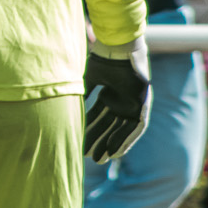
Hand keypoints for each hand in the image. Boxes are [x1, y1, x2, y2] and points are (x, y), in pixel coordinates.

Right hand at [84, 37, 151, 161]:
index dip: (89, 129)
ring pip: (121, 129)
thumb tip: (65, 107)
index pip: (99, 115)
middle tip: (88, 156)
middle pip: (109, 125)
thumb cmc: (101, 59)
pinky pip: (136, 128)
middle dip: (98, 140)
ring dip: (111, 144)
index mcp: (109, 92)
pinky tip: (116, 153)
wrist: (118, 48)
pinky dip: (126, 140)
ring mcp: (132, 102)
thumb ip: (81, 95)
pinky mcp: (142, 105)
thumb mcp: (87, 80)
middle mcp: (121, 99)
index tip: (80, 142)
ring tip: (99, 160)